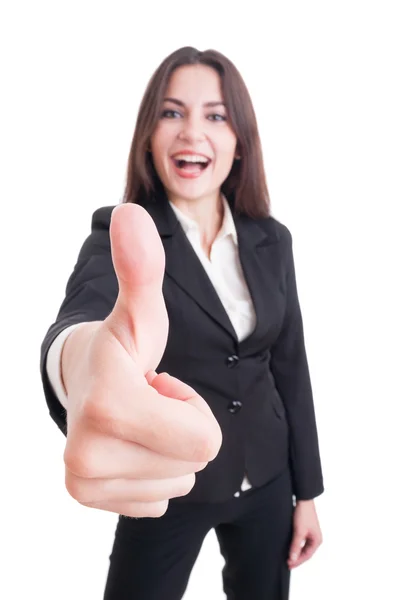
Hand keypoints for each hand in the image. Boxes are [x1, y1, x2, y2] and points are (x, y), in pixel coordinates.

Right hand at [63, 203, 222, 517]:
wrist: (80, 379)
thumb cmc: (121, 346)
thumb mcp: (141, 311)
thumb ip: (142, 269)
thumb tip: (129, 213)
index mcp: (108, 406)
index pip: (204, 440)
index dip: (191, 406)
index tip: (159, 385)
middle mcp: (87, 455)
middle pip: (194, 463)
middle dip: (182, 427)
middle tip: (148, 401)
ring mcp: (84, 481)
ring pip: (179, 483)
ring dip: (167, 448)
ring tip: (137, 418)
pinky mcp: (87, 497)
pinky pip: (158, 501)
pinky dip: (153, 472)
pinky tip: (128, 442)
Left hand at [287, 499, 322, 568]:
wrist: (303, 499)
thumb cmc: (304, 514)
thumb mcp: (299, 531)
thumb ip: (295, 545)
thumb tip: (292, 558)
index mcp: (317, 540)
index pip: (307, 555)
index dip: (298, 561)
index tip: (289, 565)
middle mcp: (315, 538)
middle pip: (305, 552)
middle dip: (296, 558)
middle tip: (287, 563)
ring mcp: (310, 533)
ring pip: (303, 547)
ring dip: (295, 552)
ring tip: (287, 556)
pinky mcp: (305, 529)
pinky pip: (301, 541)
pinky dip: (295, 545)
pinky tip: (289, 547)